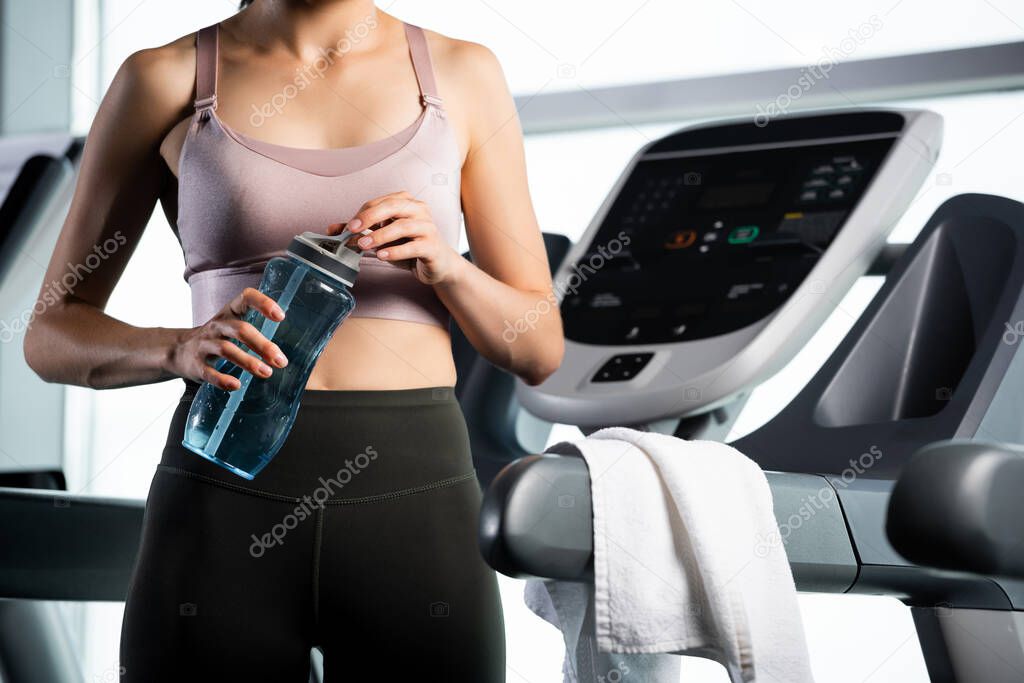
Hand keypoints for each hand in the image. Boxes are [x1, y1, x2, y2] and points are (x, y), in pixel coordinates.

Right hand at [168, 288, 288, 389]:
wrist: (176, 350)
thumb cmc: (216, 338)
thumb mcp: (232, 326)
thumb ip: (255, 329)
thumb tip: (288, 345)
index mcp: (229, 313)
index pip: (245, 298)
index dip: (263, 303)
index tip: (280, 316)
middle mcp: (217, 326)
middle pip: (241, 330)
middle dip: (262, 344)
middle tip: (281, 360)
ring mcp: (205, 345)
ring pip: (227, 350)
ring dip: (248, 362)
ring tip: (267, 373)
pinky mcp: (196, 364)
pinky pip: (209, 372)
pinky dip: (222, 379)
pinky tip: (236, 385)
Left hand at [327, 191, 462, 285]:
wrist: (438, 263)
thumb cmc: (409, 246)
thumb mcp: (382, 238)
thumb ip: (360, 231)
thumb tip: (332, 230)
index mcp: (406, 202)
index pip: (380, 202)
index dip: (362, 213)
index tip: (348, 227)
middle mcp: (419, 210)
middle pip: (392, 207)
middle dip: (369, 218)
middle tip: (353, 230)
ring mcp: (428, 227)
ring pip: (402, 226)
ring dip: (380, 236)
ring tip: (364, 245)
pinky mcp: (433, 246)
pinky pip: (413, 246)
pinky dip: (395, 251)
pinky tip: (382, 255)